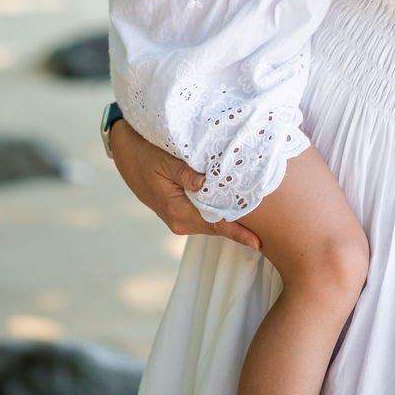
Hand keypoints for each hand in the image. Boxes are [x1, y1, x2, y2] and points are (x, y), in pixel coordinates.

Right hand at [110, 120, 260, 248]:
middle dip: (241, 226)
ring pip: (212, 220)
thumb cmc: (143, 153)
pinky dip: (221, 209)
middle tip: (271, 229)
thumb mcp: (162, 160)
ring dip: (232, 217)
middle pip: (217, 225)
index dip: (237, 233)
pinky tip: (236, 202)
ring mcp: (180, 216)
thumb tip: (205, 182)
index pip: (214, 225)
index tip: (258, 242)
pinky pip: (206, 213)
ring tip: (260, 215)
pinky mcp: (181, 209)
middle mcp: (180, 220)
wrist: (124, 153)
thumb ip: (184, 172)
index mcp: (177, 211)